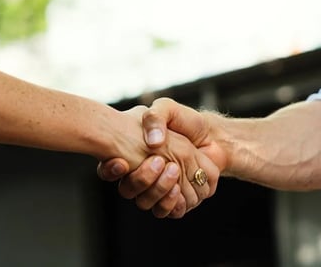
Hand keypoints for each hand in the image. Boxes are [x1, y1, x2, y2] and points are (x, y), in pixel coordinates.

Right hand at [99, 98, 226, 217]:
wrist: (211, 135)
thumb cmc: (184, 121)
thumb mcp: (166, 109)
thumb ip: (155, 117)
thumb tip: (152, 142)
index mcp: (131, 153)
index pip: (109, 170)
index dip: (110, 170)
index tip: (121, 162)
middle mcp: (141, 173)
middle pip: (128, 190)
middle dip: (142, 179)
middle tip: (159, 161)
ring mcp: (157, 188)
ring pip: (146, 202)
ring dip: (158, 189)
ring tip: (173, 171)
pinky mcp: (176, 200)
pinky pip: (167, 211)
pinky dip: (171, 202)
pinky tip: (178, 188)